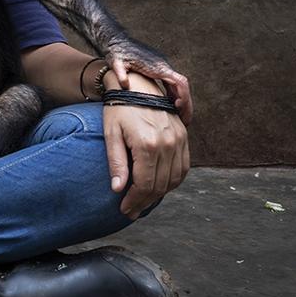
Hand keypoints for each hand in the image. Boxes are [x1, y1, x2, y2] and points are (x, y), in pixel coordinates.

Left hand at [103, 102, 189, 219]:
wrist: (136, 85)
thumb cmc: (118, 109)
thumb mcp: (111, 134)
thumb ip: (116, 163)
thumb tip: (117, 190)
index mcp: (148, 145)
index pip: (144, 185)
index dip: (134, 201)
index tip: (124, 209)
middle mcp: (168, 144)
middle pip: (159, 185)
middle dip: (144, 202)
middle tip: (131, 211)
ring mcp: (179, 140)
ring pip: (174, 179)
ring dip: (159, 194)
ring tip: (143, 201)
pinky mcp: (183, 136)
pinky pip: (183, 167)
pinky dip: (173, 181)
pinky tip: (159, 186)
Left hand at [105, 37, 192, 123]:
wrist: (116, 41)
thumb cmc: (116, 52)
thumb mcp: (116, 63)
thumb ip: (120, 73)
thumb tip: (125, 85)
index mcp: (157, 66)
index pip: (179, 81)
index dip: (183, 96)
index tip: (178, 109)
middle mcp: (162, 66)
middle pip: (182, 86)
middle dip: (186, 104)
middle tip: (185, 121)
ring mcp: (161, 68)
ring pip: (179, 86)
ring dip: (182, 101)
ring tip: (181, 119)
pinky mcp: (158, 69)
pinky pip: (171, 85)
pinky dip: (174, 97)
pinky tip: (170, 108)